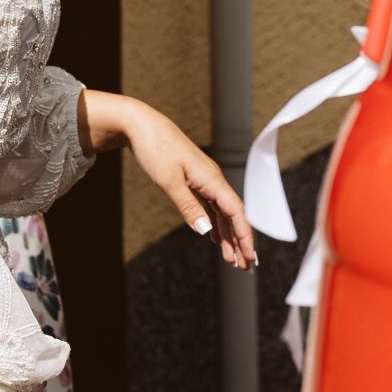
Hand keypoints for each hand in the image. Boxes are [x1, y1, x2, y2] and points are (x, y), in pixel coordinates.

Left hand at [94, 93, 255, 270]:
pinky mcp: (194, 180)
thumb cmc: (155, 149)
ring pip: (223, 212)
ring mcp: (204, 180)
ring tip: (231, 258)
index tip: (249, 257)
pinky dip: (216, 223)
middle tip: (244, 265)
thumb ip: (189, 207)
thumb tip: (206, 232)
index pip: (236, 212)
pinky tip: (215, 237)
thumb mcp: (169, 182)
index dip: (244, 236)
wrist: (142, 125)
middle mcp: (213, 180)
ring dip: (229, 235)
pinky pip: (211, 206)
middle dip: (241, 240)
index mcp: (212, 179)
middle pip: (234, 215)